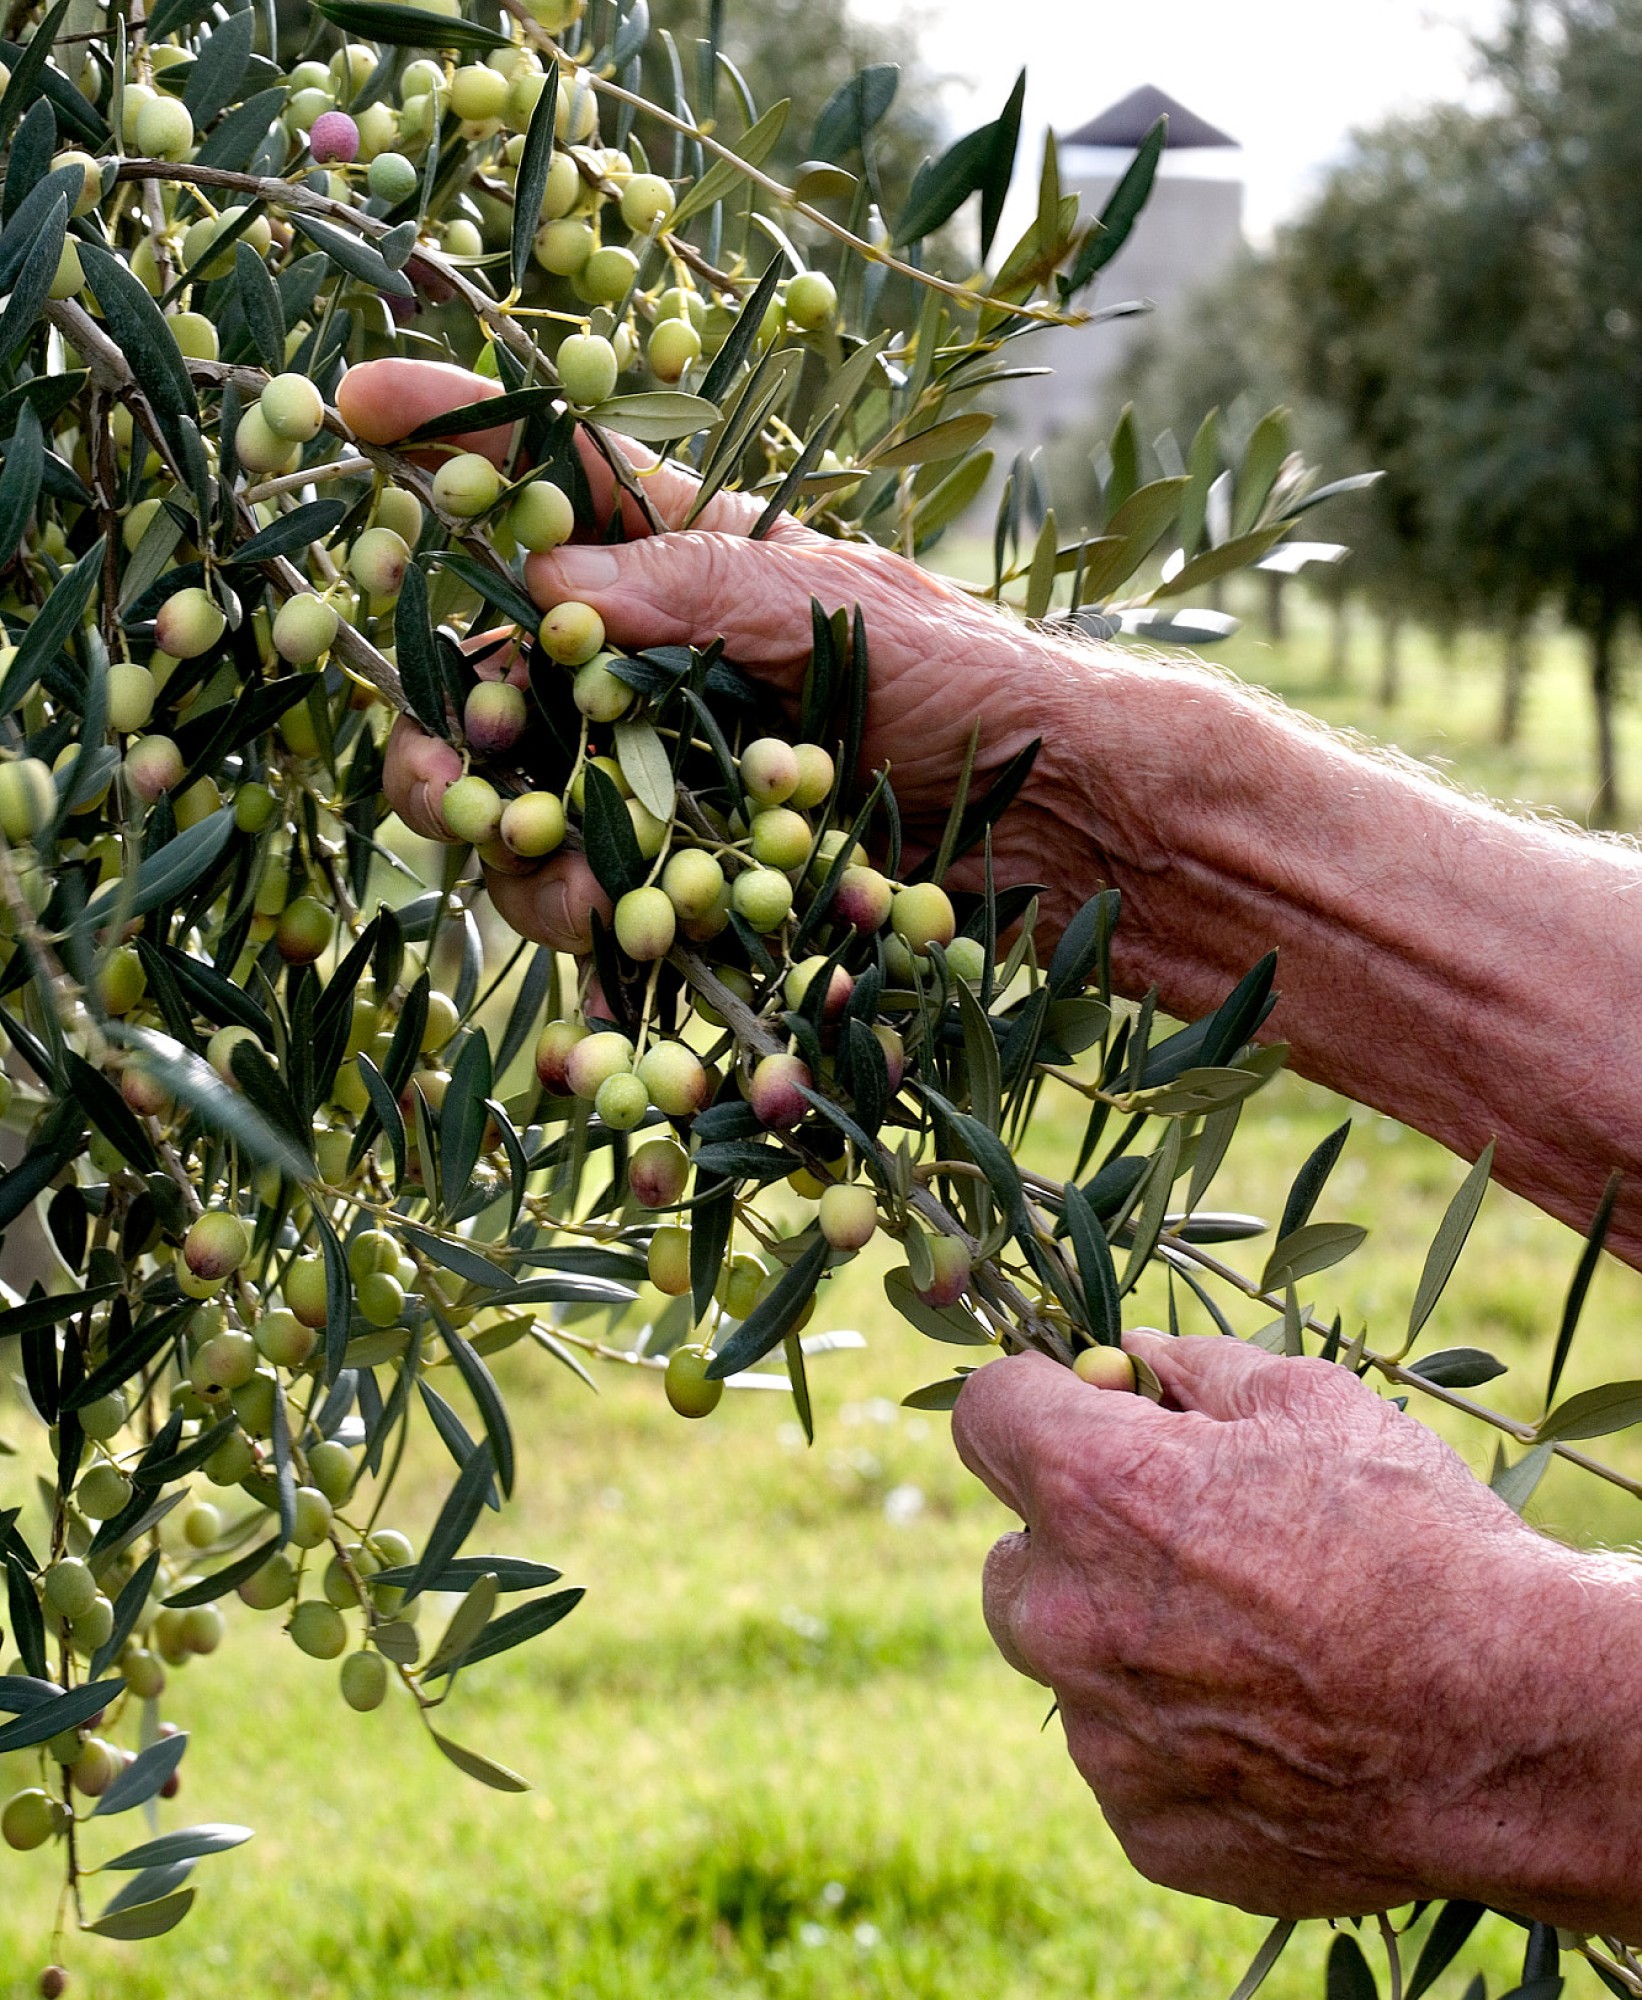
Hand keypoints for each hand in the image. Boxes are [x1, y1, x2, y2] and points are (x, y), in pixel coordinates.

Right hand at [337, 358, 1096, 951]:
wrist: (1067, 825)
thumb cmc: (973, 682)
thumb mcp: (836, 610)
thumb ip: (692, 591)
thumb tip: (542, 575)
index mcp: (695, 567)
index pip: (557, 480)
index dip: (457, 435)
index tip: (355, 399)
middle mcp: (660, 668)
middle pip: (501, 675)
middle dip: (445, 722)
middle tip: (441, 774)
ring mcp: (670, 775)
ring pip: (529, 800)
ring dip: (510, 843)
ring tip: (566, 886)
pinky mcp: (698, 873)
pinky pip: (599, 899)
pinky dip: (580, 922)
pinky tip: (606, 939)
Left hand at [952, 1333, 1641, 1930]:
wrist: (1522, 1727)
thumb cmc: (1422, 1543)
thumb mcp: (1315, 1403)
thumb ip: (1196, 1368)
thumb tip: (1135, 1353)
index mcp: (1095, 1489)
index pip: (985, 1411)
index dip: (1036, 1402)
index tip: (1084, 1413)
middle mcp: (1069, 1614)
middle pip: (1012, 1554)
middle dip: (1074, 1537)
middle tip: (1184, 1542)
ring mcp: (1102, 1736)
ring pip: (1065, 1663)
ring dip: (1119, 1642)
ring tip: (1246, 1643)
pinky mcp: (1146, 1827)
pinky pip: (1123, 1760)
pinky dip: (1169, 1738)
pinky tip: (1268, 1725)